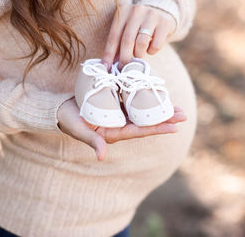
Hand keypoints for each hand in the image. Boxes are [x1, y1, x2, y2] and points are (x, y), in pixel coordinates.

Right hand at [57, 97, 185, 161]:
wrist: (61, 109)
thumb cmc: (70, 122)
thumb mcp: (80, 131)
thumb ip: (92, 142)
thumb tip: (102, 156)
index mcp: (115, 131)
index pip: (140, 130)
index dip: (157, 128)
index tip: (174, 127)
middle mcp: (120, 122)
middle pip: (146, 119)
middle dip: (164, 117)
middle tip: (182, 114)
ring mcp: (119, 112)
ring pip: (142, 108)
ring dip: (158, 105)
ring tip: (174, 102)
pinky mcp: (115, 101)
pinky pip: (132, 97)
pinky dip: (144, 93)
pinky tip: (154, 88)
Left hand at [102, 4, 176, 69]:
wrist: (162, 13)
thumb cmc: (138, 26)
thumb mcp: (126, 29)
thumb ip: (118, 44)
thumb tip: (108, 64)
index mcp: (123, 12)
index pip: (113, 36)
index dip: (109, 54)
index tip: (106, 68)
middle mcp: (136, 11)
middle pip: (127, 40)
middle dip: (124, 58)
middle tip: (124, 69)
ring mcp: (152, 15)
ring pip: (141, 42)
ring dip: (138, 54)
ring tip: (138, 54)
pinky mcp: (164, 23)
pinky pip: (156, 45)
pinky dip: (151, 52)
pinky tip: (150, 49)